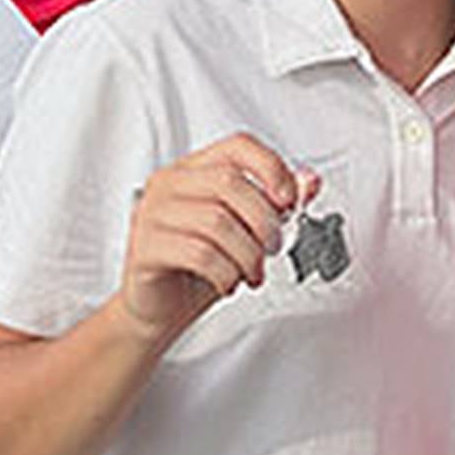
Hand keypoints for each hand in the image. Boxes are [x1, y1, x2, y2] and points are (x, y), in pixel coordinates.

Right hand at [116, 135, 318, 343]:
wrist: (160, 308)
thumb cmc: (198, 268)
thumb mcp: (245, 233)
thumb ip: (275, 205)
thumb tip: (309, 181)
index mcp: (193, 170)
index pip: (238, 146)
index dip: (272, 168)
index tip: (290, 200)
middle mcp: (169, 184)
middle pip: (229, 182)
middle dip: (264, 221)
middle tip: (274, 248)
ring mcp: (152, 213)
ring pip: (217, 221)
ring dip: (248, 254)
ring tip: (251, 273)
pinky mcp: (145, 248)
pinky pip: (199, 253)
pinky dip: (226, 273)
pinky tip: (228, 283)